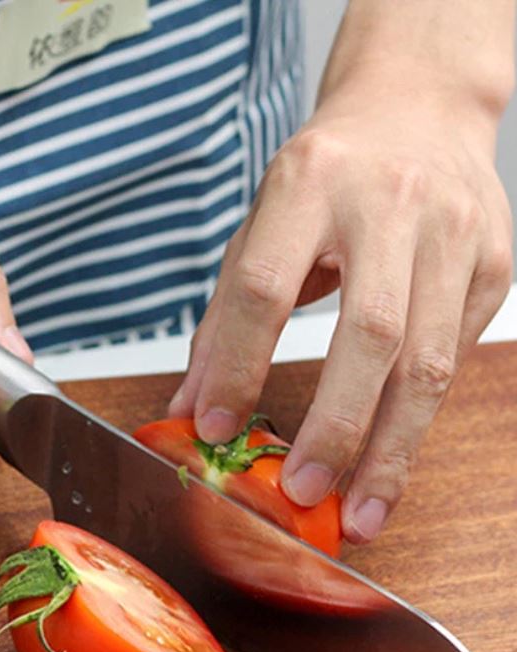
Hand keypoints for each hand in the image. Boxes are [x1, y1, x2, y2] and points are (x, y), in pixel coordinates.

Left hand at [170, 59, 512, 542]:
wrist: (417, 110)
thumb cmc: (325, 180)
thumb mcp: (256, 233)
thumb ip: (223, 325)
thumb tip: (192, 414)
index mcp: (308, 185)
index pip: (265, 289)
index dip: (239, 367)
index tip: (217, 430)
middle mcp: (390, 204)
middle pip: (370, 334)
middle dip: (335, 427)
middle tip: (303, 493)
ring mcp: (454, 234)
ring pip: (429, 362)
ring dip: (391, 450)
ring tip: (360, 514)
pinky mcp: (493, 265)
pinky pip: (454, 359)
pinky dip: (417, 421)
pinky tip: (389, 462)